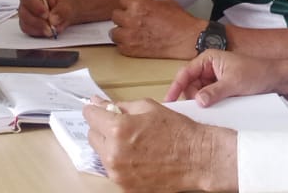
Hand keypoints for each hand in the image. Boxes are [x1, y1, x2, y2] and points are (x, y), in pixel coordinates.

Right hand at [17, 0, 75, 37]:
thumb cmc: (67, 3)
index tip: (46, 16)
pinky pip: (29, 31)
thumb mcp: (69, 4)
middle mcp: (28, 3)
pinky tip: (49, 32)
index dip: (36, 8)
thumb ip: (62, 11)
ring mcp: (27, 14)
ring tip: (52, 30)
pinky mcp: (29, 25)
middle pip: (24, 13)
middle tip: (51, 28)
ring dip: (39, 29)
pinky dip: (39, 33)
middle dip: (38, 23)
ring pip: (26, 24)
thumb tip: (53, 20)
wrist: (70, 10)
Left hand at [84, 98, 235, 191]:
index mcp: (118, 129)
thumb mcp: (148, 107)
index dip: (96, 110)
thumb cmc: (177, 132)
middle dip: (103, 128)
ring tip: (134, 143)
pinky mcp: (125, 186)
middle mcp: (114, 153)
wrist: (197, 158)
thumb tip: (98, 103)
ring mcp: (118, 173)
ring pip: (101, 154)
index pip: (90, 115)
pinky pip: (113, 170)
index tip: (100, 110)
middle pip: (92, 136)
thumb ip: (119, 105)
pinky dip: (120, 162)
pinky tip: (138, 157)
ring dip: (111, 146)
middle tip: (123, 127)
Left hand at [109, 0, 205, 59]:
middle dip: (124, 17)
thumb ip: (148, 3)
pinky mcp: (130, 50)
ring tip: (132, 33)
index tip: (131, 8)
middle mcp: (130, 19)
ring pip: (114, 32)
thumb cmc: (180, 22)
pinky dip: (125, 45)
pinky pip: (119, 46)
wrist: (187, 40)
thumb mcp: (164, 2)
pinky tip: (135, 42)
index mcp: (138, 4)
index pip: (122, 0)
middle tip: (132, 21)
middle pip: (115, 15)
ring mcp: (129, 36)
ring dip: (121, 32)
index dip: (129, 4)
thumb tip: (141, 5)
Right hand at [167, 49, 286, 105]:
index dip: (175, 87)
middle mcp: (208, 67)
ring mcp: (214, 78)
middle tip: (194, 111)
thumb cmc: (256, 73)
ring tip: (208, 110)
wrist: (275, 78)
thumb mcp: (233, 83)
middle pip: (189, 85)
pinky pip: (208, 97)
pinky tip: (212, 111)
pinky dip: (208, 104)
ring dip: (201, 102)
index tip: (168, 101)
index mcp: (208, 59)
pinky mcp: (220, 88)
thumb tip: (197, 101)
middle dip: (191, 97)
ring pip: (198, 93)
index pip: (185, 73)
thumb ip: (214, 92)